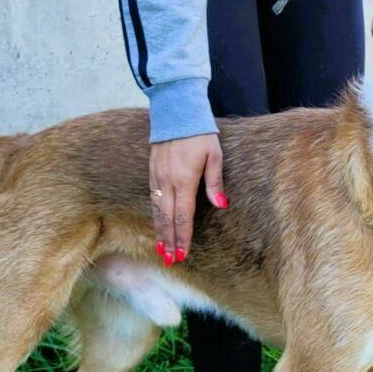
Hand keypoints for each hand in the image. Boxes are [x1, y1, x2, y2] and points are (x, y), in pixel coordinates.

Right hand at [149, 133, 225, 265]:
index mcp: (184, 180)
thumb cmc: (200, 134)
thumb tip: (221, 204)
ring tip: (161, 250)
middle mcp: (168, 182)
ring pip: (157, 211)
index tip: (182, 253)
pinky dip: (154, 216)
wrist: (176, 111)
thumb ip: (215, 181)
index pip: (183, 216)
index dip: (182, 237)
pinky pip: (152, 200)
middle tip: (170, 260)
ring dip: (159, 232)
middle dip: (169, 241)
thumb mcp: (214, 155)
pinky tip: (157, 226)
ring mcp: (157, 177)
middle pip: (167, 219)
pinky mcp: (152, 172)